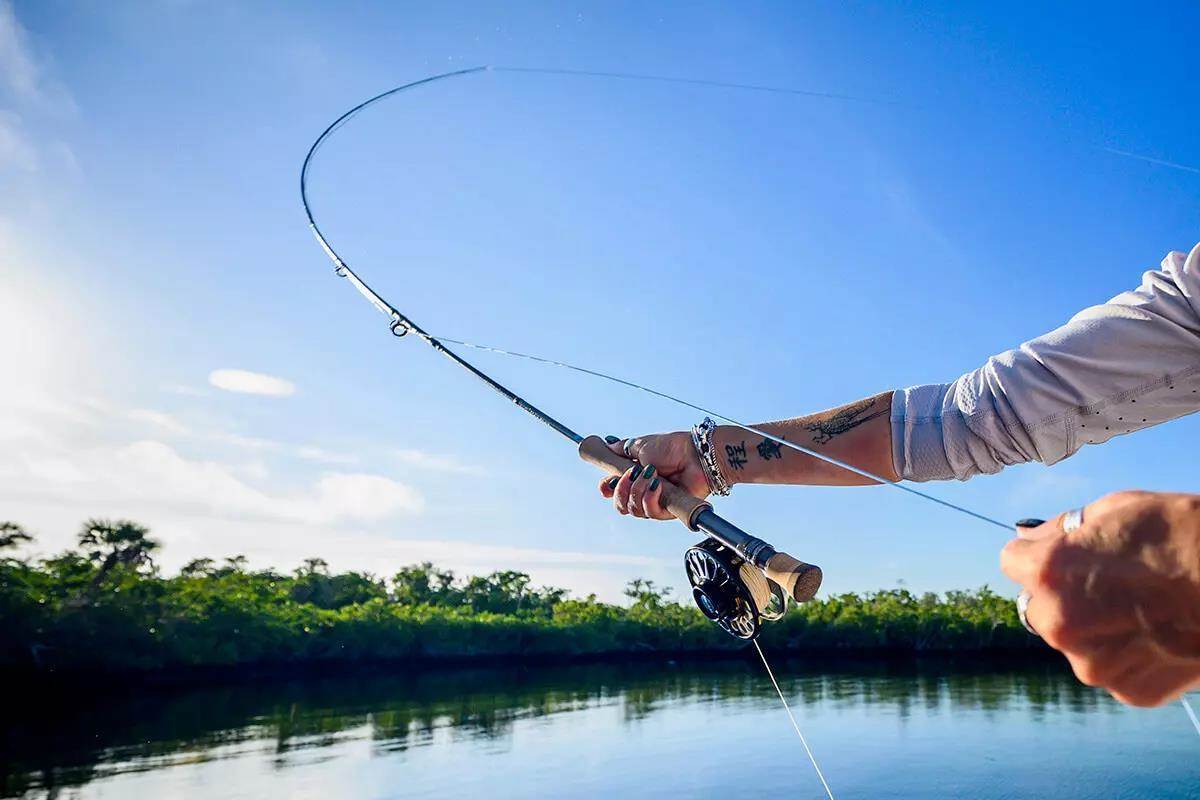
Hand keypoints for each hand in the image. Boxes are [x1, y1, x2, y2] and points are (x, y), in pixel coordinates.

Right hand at [596, 432, 710, 519]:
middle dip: (621, 490)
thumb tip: (606, 446)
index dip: (607, 490)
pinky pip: (650, 512)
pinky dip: (650, 497)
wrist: (696, 454)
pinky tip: (657, 485)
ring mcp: (656, 502)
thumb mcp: (640, 444)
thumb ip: (621, 448)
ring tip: (652, 474)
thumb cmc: (673, 448)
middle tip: (631, 473)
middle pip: (621, 505)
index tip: (606, 484)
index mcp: (636, 477)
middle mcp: (644, 492)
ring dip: (638, 490)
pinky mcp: (668, 511)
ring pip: (634, 510)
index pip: (614, 492)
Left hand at [1001, 491, 1199, 706]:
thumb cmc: (1181, 535)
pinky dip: (1126, 654)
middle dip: (1060, 594)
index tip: (1065, 553)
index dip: (1039, 553)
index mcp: (1047, 573)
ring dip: (1093, 628)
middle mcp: (1059, 624)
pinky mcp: (1128, 690)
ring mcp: (1092, 664)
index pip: (1012, 561)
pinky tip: (1157, 633)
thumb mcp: (1114, 509)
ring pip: (1074, 641)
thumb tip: (1028, 537)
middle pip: (1038, 606)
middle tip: (1108, 582)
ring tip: (1141, 609)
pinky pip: (1111, 668)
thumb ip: (1060, 528)